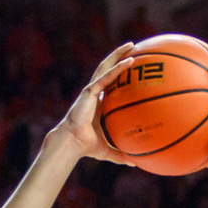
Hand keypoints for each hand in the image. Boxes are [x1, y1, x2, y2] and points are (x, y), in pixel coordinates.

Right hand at [54, 43, 135, 164]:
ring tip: (132, 44)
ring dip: (118, 54)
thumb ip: (121, 154)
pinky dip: (118, 68)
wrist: (72, 143)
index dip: (118, 74)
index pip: (109, 84)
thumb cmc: (86, 146)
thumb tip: (136, 163)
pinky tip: (130, 60)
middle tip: (133, 47)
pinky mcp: (90, 91)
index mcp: (98, 103)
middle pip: (108, 69)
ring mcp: (91, 90)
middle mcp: (94, 93)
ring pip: (106, 66)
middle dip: (118, 56)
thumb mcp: (108, 150)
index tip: (130, 67)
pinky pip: (107, 76)